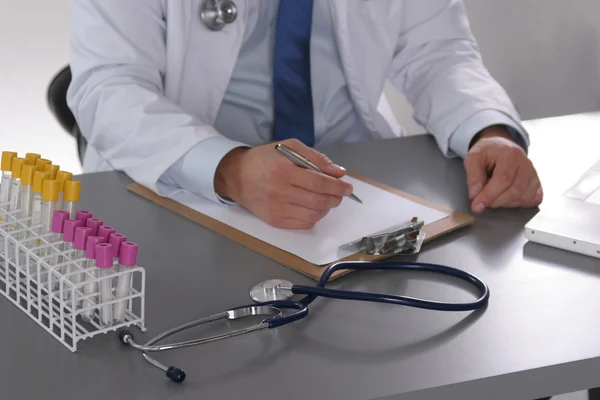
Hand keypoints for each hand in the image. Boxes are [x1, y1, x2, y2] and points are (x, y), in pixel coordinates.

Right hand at [214, 139, 352, 228]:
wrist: (236, 176)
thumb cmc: (264, 159)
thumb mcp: (289, 147)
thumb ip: (316, 158)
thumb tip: (338, 172)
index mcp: (284, 171)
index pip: (320, 183)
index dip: (338, 187)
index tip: (347, 187)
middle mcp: (280, 192)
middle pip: (319, 201)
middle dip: (335, 198)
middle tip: (340, 193)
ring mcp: (276, 209)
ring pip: (313, 215)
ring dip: (326, 209)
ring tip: (326, 199)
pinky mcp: (274, 221)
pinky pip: (303, 224)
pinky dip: (314, 217)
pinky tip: (313, 207)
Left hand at [464, 126, 542, 213]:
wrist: (500, 146)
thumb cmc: (486, 153)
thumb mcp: (473, 158)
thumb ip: (473, 176)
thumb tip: (475, 195)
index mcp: (509, 154)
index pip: (502, 179)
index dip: (489, 195)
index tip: (476, 206)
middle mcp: (525, 163)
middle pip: (514, 191)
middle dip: (495, 201)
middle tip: (482, 201)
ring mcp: (533, 173)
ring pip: (524, 198)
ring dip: (505, 204)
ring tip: (493, 198)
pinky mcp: (537, 182)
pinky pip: (534, 199)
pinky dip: (520, 204)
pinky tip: (508, 200)